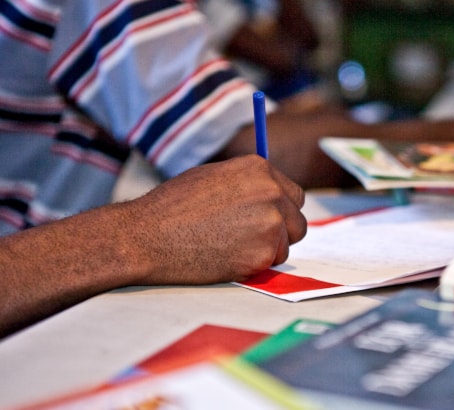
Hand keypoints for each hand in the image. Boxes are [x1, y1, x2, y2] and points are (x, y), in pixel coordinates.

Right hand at [127, 155, 306, 284]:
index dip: (281, 211)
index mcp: (260, 169)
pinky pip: (271, 264)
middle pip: (297, 221)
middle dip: (279, 233)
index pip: (295, 195)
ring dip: (266, 251)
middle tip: (247, 239)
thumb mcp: (214, 177)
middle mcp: (272, 192)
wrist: (146, 235)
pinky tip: (225, 258)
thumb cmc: (173, 207)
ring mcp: (270, 222)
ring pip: (286, 244)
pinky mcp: (263, 252)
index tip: (265, 220)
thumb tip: (272, 195)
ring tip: (229, 246)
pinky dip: (253, 266)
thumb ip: (248, 185)